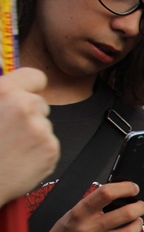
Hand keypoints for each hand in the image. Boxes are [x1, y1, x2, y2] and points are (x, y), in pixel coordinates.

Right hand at [0, 69, 59, 204]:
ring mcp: (40, 127)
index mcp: (4, 91)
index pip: (35, 76)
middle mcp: (25, 105)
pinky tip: (19, 159)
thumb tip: (8, 71)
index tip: (23, 97)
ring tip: (9, 148)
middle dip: (28, 115)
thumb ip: (2, 93)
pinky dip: (38, 152)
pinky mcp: (51, 148)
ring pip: (44, 125)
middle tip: (6, 131)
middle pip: (40, 104)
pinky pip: (49, 144)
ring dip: (32, 134)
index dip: (29, 87)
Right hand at [31, 183, 143, 231]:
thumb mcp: (73, 214)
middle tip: (140, 206)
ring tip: (135, 221)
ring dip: (137, 224)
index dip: (125, 188)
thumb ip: (94, 205)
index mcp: (80, 213)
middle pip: (126, 213)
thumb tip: (121, 195)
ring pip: (130, 231)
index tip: (133, 188)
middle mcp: (87, 229)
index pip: (106, 193)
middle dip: (139, 207)